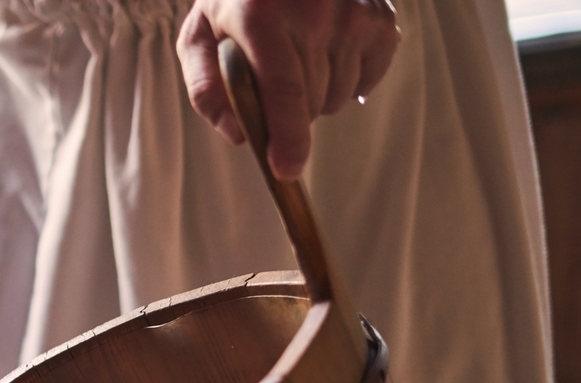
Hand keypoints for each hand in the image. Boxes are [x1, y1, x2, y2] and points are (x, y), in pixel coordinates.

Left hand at [177, 0, 398, 179]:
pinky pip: (368, 79)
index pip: (284, 92)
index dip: (288, 138)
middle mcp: (315, 11)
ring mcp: (353, 12)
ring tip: (299, 57)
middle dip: (290, 112)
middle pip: (311, 103)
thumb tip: (238, 134)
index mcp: (261, 17)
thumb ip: (207, 88)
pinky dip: (349, 78)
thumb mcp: (200, 36)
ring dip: (318, 94)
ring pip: (339, 96)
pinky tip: (328, 52)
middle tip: (273, 81)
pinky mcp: (380, 17)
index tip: (286, 169)